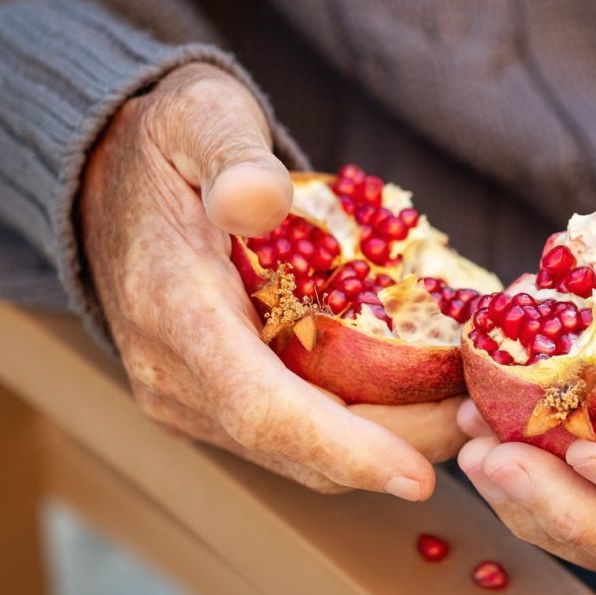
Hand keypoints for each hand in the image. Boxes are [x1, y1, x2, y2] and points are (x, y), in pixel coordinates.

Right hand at [81, 63, 462, 498]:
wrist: (111, 186)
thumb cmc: (170, 148)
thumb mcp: (198, 118)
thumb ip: (232, 154)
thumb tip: (261, 199)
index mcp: (174, 314)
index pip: (262, 408)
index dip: (344, 446)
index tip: (418, 476)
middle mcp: (178, 379)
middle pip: (298, 446)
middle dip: (396, 447)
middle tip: (484, 420)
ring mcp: (193, 399)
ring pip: (301, 452)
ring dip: (387, 442)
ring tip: (465, 408)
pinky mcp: (214, 402)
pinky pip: (295, 434)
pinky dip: (361, 428)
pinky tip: (417, 394)